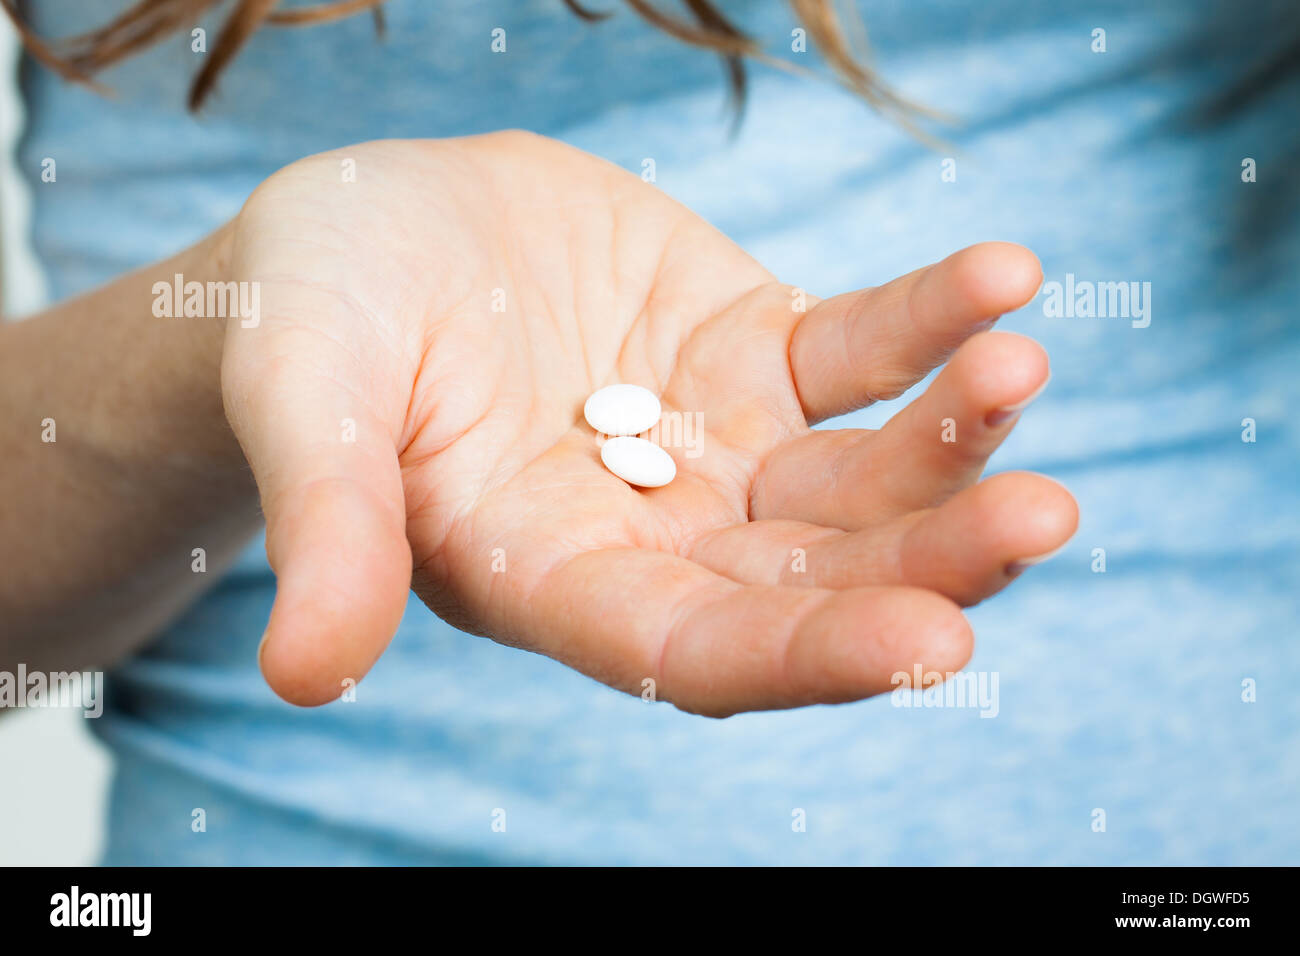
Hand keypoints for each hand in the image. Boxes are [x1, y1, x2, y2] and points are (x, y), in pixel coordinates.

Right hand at [222, 131, 1075, 715]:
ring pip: (860, 475)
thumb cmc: (311, 324)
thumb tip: (307, 674)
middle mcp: (657, 538)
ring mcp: (719, 445)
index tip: (934, 643)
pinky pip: (859, 349)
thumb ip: (327, 528)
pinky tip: (1001, 280)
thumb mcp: (305, 405)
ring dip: (952, 437)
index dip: (808, 657)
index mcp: (553, 582)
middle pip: (814, 582)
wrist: (365, 232)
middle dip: (929, 559)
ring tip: (1018, 368)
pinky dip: (929, 322)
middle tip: (1043, 518)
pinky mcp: (754, 350)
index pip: (694, 653)